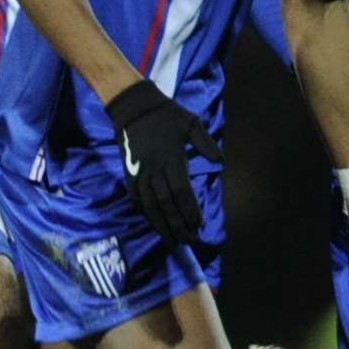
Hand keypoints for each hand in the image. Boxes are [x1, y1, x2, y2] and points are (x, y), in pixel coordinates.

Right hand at [104, 79, 222, 243]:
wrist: (134, 107)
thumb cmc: (167, 115)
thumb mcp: (192, 123)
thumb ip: (205, 143)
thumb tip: (220, 160)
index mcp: (171, 159)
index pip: (181, 192)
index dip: (190, 210)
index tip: (199, 225)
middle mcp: (154, 170)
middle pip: (166, 204)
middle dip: (178, 225)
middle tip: (189, 241)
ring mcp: (140, 173)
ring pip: (150, 206)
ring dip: (161, 225)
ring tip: (172, 240)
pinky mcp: (129, 173)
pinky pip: (136, 198)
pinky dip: (145, 213)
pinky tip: (154, 223)